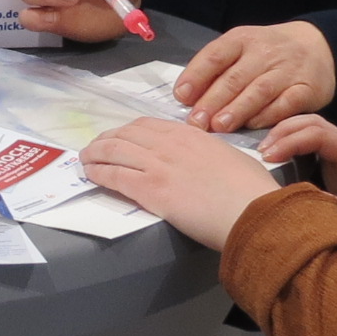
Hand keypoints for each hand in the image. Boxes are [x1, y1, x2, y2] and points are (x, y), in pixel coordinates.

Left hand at [81, 117, 277, 249]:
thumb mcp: (231, 158)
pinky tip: (90, 174)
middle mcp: (170, 143)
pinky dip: (97, 172)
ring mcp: (157, 164)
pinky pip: (114, 174)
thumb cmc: (250, 189)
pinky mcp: (149, 188)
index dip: (129, 130)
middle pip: (127, 134)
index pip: (149, 125)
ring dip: (95, 153)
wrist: (250, 210)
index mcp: (190, 134)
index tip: (121, 136)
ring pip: (114, 150)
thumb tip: (207, 161)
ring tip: (85, 159)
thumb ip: (211, 154)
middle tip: (96, 147)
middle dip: (107, 139)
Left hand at [176, 21, 334, 130]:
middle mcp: (264, 52)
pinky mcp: (306, 88)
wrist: (317, 45)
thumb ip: (216, 70)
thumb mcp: (241, 49)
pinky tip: (252, 127)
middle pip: (235, 77)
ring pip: (258, 91)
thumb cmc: (268, 53)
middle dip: (213, 100)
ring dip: (237, 110)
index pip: (215, 55)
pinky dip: (268, 116)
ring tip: (219, 126)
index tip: (182, 97)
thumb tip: (187, 98)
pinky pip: (286, 104)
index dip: (197, 76)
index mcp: (241, 39)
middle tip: (196, 122)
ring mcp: (286, 70)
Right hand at [259, 114, 336, 251]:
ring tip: (261, 154)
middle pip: (313, 123)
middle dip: (283, 131)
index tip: (268, 157)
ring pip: (309, 130)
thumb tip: (297, 198)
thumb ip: (335, 211)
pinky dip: (289, 146)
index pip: (320, 134)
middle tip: (259, 152)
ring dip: (284, 135)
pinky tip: (273, 159)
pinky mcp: (336, 169)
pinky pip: (309, 147)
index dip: (291, 141)